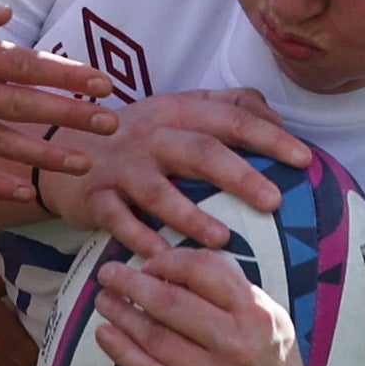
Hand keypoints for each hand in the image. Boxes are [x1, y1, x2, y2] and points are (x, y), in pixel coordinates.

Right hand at [32, 87, 303, 255]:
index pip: (230, 118)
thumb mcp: (177, 107)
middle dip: (239, 176)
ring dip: (191, 217)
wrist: (61, 147)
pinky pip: (119, 222)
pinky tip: (164, 261)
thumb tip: (275, 114)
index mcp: (178, 110)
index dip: (268, 136)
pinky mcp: (97, 197)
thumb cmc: (138, 135)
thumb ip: (226, 104)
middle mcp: (152, 135)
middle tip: (274, 202)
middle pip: (200, 151)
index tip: (304, 159)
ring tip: (222, 239)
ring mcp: (123, 167)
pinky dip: (141, 241)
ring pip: (160, 192)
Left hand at [92, 245, 310, 365]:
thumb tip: (178, 269)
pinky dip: (121, 350)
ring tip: (104, 300)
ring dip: (122, 313)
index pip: (204, 271)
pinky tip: (105, 334)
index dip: (167, 262)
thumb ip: (232, 294)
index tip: (148, 263)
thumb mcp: (269, 322)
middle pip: (172, 303)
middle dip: (133, 283)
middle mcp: (237, 344)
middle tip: (110, 274)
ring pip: (155, 336)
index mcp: (257, 315)